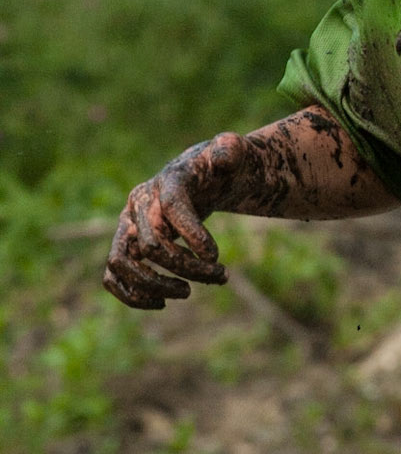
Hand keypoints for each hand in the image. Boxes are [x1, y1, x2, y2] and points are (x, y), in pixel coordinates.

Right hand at [102, 134, 243, 308]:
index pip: (171, 209)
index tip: (216, 257)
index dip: (193, 235)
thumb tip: (226, 157)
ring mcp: (128, 226)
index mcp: (166, 182)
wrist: (202, 176)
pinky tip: (161, 303)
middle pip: (151, 244)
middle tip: (220, 276)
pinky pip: (113, 276)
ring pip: (122, 262)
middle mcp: (139, 204)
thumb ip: (232, 150)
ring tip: (188, 292)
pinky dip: (131, 294)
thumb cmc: (220, 168)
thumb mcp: (234, 153)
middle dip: (186, 267)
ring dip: (154, 286)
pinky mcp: (126, 245)